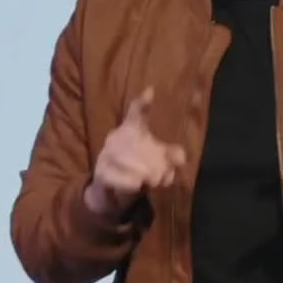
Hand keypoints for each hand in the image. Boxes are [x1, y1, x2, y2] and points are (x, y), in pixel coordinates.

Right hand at [84, 88, 185, 217]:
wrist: (110, 191)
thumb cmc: (137, 168)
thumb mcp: (159, 160)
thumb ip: (172, 156)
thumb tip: (181, 159)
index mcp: (130, 129)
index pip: (135, 113)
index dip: (142, 103)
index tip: (150, 92)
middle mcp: (115, 137)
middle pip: (140, 145)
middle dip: (156, 163)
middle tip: (162, 175)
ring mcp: (105, 154)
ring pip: (131, 163)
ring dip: (146, 175)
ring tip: (152, 182)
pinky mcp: (101, 172)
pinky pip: (119, 177)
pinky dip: (131, 183)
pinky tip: (138, 185)